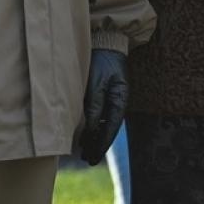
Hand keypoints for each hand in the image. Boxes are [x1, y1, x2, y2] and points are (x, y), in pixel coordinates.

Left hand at [79, 49, 128, 165]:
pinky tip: (84, 135)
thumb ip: (94, 105)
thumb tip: (91, 127)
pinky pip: (98, 115)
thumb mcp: (96, 83)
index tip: (93, 156)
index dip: (101, 144)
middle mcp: (116, 102)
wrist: (105, 43)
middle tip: (88, 160)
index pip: (111, 128)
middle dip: (97, 145)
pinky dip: (91, 126)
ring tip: (84, 152)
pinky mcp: (101, 94)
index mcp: (119, 100)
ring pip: (102, 124)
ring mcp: (109, 99)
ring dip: (93, 138)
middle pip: (107, 129)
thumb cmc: (100, 61)